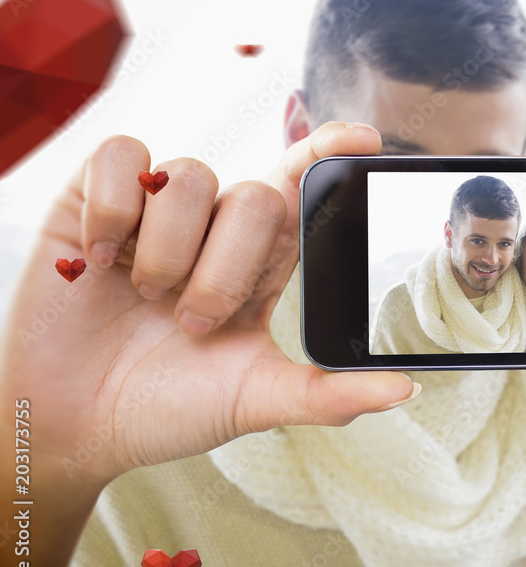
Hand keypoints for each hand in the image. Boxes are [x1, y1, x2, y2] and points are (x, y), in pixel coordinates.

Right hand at [0, 122, 416, 485]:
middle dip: (226, 272)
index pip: (304, 186)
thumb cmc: (171, 408)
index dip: (331, 153)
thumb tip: (407, 390)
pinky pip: (124, 158)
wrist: (77, 425)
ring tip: (148, 298)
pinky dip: (115, 210)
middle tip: (193, 323)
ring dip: (170, 254)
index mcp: (264, 261)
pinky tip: (100, 260)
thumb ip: (329, 395)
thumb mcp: (256, 401)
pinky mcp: (95, 199)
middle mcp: (217, 226)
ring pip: (190, 178)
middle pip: (256, 196)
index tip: (364, 140)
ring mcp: (158, 211)